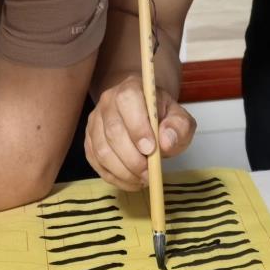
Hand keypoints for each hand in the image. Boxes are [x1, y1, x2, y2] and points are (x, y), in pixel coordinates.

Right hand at [85, 74, 196, 190]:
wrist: (145, 114)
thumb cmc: (162, 117)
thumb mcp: (180, 119)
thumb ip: (179, 127)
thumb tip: (166, 142)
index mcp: (132, 88)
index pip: (128, 102)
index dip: (138, 127)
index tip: (151, 150)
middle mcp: (108, 102)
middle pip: (113, 131)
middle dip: (132, 158)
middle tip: (149, 174)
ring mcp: (95, 121)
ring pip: (102, 150)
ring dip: (123, 171)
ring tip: (142, 179)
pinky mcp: (89, 140)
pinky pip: (96, 162)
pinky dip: (114, 177)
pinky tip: (130, 181)